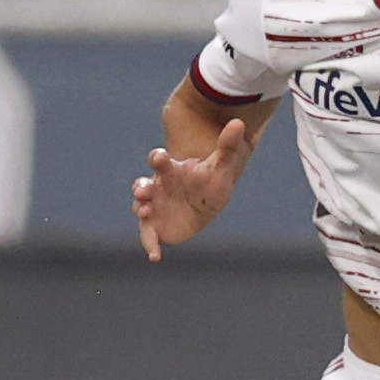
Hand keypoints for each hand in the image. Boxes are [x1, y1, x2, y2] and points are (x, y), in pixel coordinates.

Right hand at [133, 118, 250, 260]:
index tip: (159, 157)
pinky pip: (149, 235)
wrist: (206, 199)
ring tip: (144, 212)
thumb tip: (239, 122)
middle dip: (140, 188)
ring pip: (140, 208)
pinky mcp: (155, 225)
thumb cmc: (210, 180)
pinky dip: (150, 245)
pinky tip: (156, 257)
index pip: (159, 161)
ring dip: (140, 210)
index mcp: (170, 171)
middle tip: (143, 192)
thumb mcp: (221, 165)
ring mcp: (154, 207)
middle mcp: (157, 188)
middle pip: (143, 185)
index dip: (158, 158)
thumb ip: (227, 145)